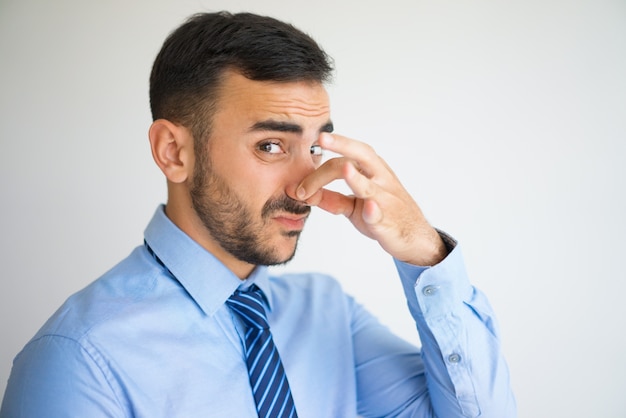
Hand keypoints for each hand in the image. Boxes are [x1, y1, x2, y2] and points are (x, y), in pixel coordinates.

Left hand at [291, 133, 447, 265]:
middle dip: (342, 145)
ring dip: (356, 179)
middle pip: (362, 156)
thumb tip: (304, 194)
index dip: (326, 156)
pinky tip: (369, 207)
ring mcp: (385, 200)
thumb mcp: (353, 206)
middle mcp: (380, 179)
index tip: (306, 153)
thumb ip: (331, 199)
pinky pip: (380, 215)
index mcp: (372, 171)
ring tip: (345, 169)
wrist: (414, 238)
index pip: (347, 156)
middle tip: (322, 139)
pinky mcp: (388, 222)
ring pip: (370, 186)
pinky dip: (374, 211)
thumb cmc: (385, 215)